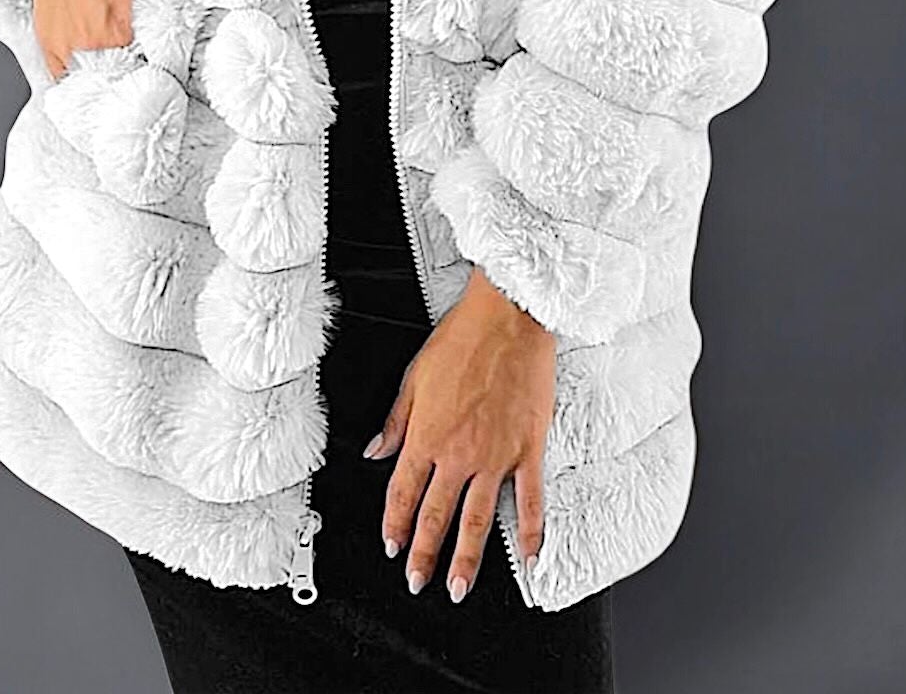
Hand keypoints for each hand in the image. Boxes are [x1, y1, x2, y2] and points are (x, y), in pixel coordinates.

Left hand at [362, 266, 554, 602]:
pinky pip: (530, 500)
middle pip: (437, 515)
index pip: (403, 492)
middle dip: (424, 555)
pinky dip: (530, 531)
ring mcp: (496, 455)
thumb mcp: (413, 376)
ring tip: (459, 587)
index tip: (391, 547)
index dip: (394, 524)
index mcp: (426, 434)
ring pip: (478, 519)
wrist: (507, 318)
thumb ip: (395, 421)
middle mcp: (458, 452)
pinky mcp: (528, 449)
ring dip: (467, 558)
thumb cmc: (462, 339)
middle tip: (419, 582)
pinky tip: (527, 556)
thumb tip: (374, 451)